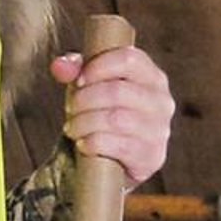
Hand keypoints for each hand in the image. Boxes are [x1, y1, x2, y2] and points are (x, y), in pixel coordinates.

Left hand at [51, 42, 173, 189]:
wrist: (118, 161)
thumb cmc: (105, 113)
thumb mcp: (91, 87)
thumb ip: (74, 71)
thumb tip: (58, 65)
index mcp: (152, 77)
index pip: (129, 59)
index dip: (99, 67)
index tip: (79, 81)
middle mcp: (162, 102)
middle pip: (117, 91)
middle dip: (84, 99)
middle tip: (70, 109)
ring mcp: (159, 130)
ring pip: (115, 119)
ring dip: (84, 122)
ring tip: (71, 128)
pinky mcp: (151, 156)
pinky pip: (117, 146)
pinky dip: (92, 143)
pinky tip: (83, 143)